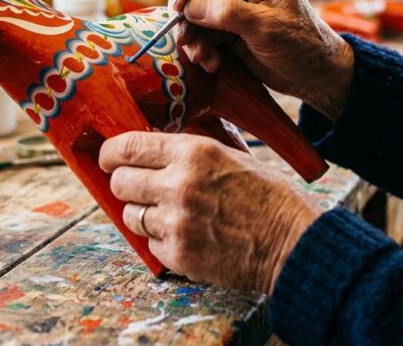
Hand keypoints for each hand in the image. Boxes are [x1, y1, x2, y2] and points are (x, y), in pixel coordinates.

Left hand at [100, 131, 323, 293]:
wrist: (295, 244)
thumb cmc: (269, 197)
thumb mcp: (230, 156)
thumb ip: (189, 153)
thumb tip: (152, 148)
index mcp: (193, 153)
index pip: (128, 146)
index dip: (110, 153)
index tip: (108, 158)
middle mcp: (179, 185)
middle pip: (121, 182)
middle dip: (125, 184)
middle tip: (137, 187)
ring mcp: (176, 223)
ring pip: (131, 215)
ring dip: (143, 214)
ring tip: (169, 214)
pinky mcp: (179, 255)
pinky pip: (150, 245)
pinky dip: (162, 241)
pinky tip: (188, 235)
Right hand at [170, 0, 353, 119]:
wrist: (315, 76)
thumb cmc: (303, 45)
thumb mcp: (267, 28)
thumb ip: (229, 13)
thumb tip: (190, 6)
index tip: (180, 5)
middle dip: (187, 13)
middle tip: (186, 39)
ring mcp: (231, 4)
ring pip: (193, 11)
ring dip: (192, 35)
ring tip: (203, 58)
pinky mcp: (226, 27)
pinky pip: (200, 31)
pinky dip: (200, 48)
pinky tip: (212, 63)